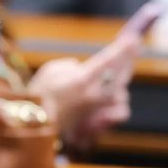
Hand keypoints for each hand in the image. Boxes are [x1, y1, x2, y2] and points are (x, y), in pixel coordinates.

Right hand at [28, 30, 139, 151]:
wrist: (33, 128)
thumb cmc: (38, 98)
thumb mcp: (50, 71)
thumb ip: (70, 66)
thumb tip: (79, 67)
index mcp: (83, 79)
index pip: (112, 59)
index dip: (125, 48)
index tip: (134, 39)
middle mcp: (96, 94)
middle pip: (122, 73)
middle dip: (127, 61)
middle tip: (129, 52)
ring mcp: (100, 110)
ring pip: (122, 92)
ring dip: (119, 83)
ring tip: (115, 77)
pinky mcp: (100, 122)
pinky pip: (121, 111)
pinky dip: (118, 105)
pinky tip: (113, 100)